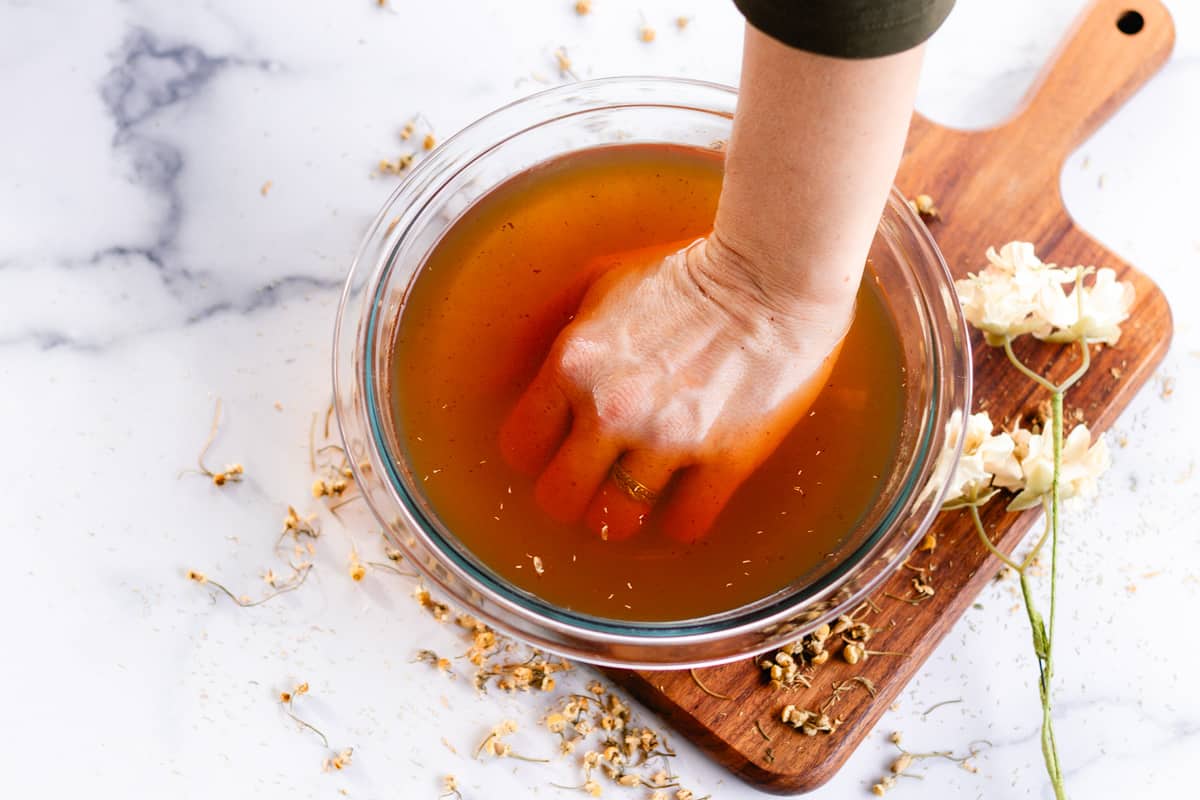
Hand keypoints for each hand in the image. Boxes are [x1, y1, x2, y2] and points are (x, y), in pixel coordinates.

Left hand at [499, 236, 849, 542]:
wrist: (774, 275)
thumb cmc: (687, 273)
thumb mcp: (600, 281)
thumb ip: (549, 326)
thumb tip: (504, 374)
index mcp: (574, 364)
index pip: (520, 446)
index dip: (539, 453)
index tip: (561, 447)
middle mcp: (611, 409)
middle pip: (559, 497)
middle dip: (575, 493)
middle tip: (598, 480)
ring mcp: (669, 438)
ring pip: (616, 519)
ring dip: (626, 511)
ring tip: (645, 489)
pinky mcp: (726, 458)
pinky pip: (685, 524)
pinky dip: (684, 517)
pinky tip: (692, 493)